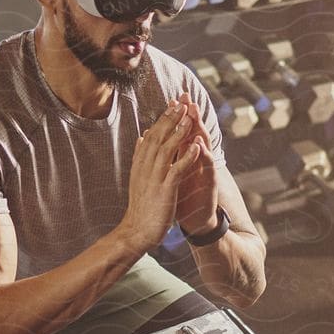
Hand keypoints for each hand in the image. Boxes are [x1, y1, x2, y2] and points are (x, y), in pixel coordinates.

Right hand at [119, 98, 202, 252]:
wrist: (137, 231)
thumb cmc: (141, 205)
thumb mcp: (138, 176)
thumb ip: (141, 156)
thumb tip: (142, 137)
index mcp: (140, 163)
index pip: (152, 135)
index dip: (162, 118)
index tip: (172, 104)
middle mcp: (145, 167)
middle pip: (158, 137)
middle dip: (170, 119)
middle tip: (181, 102)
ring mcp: (154, 178)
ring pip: (167, 149)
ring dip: (179, 132)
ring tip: (189, 117)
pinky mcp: (165, 190)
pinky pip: (177, 170)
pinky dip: (187, 157)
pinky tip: (196, 147)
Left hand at [173, 93, 220, 233]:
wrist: (195, 221)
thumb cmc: (183, 196)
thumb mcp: (171, 173)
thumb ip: (167, 156)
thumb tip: (155, 139)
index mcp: (186, 158)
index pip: (183, 133)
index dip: (178, 117)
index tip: (173, 99)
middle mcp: (198, 161)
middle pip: (195, 133)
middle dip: (191, 116)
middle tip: (187, 98)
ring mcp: (205, 171)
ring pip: (204, 146)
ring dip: (199, 129)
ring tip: (194, 114)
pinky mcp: (210, 184)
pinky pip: (207, 168)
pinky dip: (204, 156)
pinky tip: (200, 145)